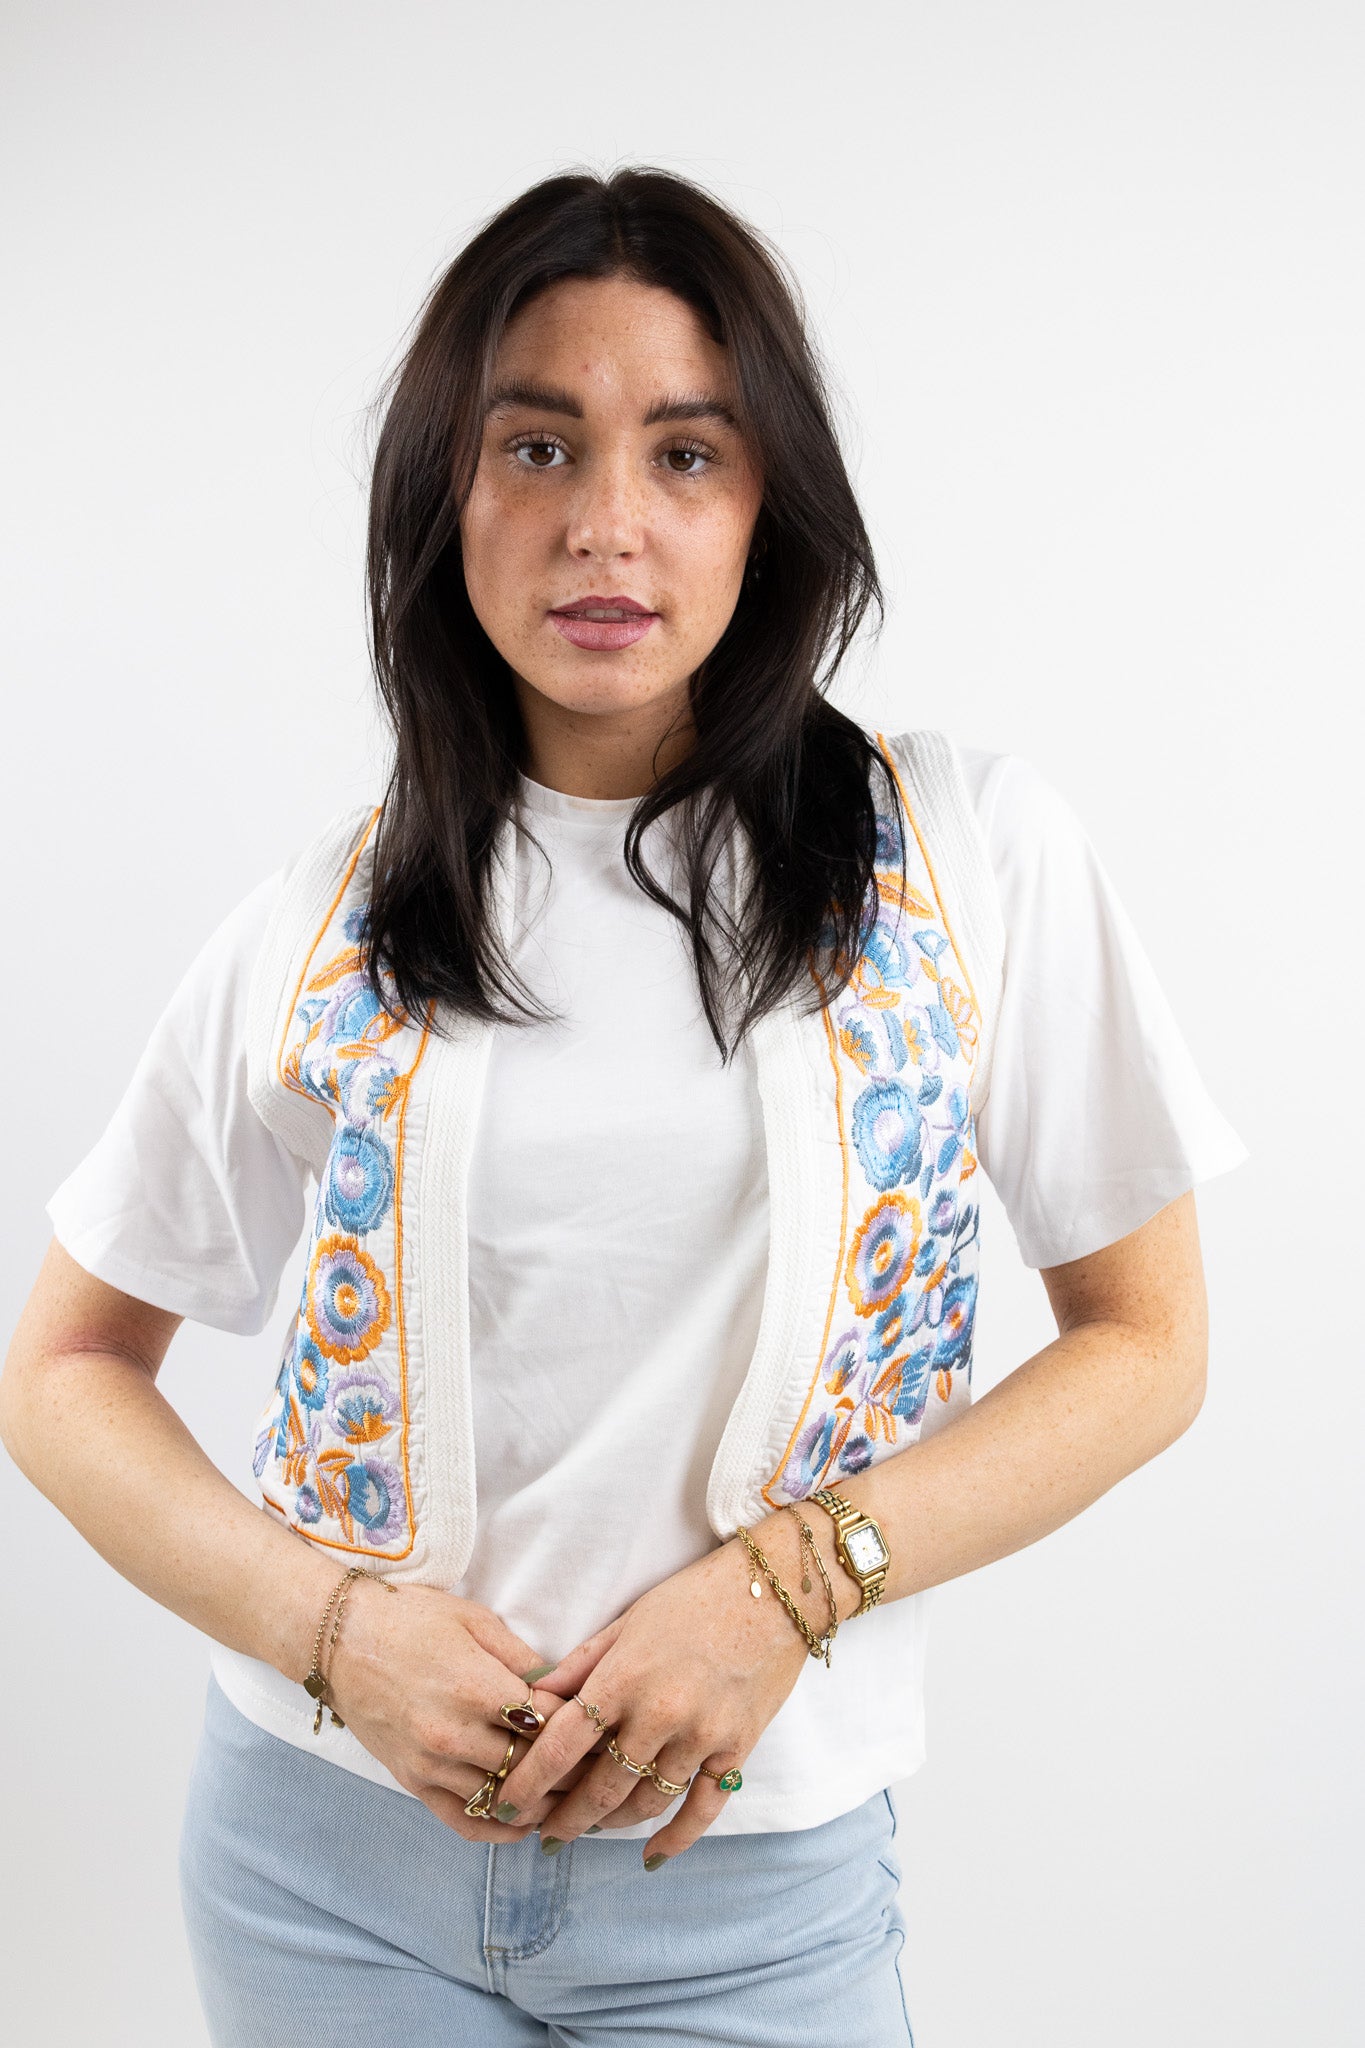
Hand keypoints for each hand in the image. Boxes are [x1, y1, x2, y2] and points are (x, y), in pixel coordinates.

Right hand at [323, 1580, 590, 1840]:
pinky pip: (464, 1822)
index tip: (605, 1725)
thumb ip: (522, 1658)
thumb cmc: (410, 1619)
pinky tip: (525, 1823)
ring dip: (543, 1801)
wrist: (341, 1640)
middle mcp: (455, 1734)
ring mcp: (431, 1764)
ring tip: (576, 1796)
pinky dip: (499, 1829)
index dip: (583, 1724)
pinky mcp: (412, 1782)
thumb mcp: (475, 1621)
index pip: (551, 1722)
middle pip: (534, 1767)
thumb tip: (565, 1685)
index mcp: (477, 1687)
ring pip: (504, 1800)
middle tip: (603, 1766)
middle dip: (572, 1767)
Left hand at [494, 1519, 818, 1866]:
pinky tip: (650, 1856)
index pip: (561, 1745)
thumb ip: (581, 1665)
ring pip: (644, 1803)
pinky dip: (674, 1840)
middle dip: (564, 1819)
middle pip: (599, 1788)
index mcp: (624, 1677)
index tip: (503, 1807)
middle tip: (544, 1833)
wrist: (773, 1594)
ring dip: (611, 1824)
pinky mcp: (735, 1750)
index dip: (527, 1783)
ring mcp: (701, 1737)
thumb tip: (533, 1698)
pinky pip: (701, 1810)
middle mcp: (660, 1713)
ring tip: (590, 1829)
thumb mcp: (628, 1621)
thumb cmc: (694, 1598)